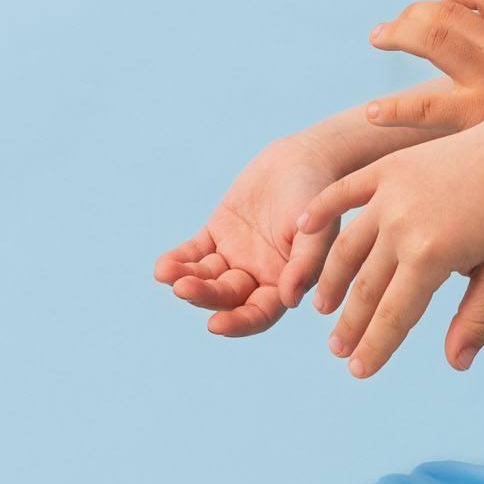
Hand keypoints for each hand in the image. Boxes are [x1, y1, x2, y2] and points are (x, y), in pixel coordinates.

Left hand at [154, 132, 346, 335]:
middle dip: (203, 295)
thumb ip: (305, 265)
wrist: (305, 159)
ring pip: (206, 277)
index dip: (238, 324)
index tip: (215, 325)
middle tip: (183, 288)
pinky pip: (194, 252)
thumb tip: (289, 300)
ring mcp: (236, 254)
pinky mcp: (218, 233)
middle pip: (226, 297)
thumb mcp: (318, 231)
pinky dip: (178, 260)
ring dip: (185, 279)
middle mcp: (258, 275)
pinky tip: (163, 266)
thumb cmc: (320, 195)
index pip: (259, 314)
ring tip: (166, 273)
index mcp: (284, 282)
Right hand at [295, 122, 483, 377]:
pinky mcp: (387, 168)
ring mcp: (389, 193)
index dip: (375, 347)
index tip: (359, 371)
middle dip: (351, 324)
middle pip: (365, 288)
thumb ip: (478, 319)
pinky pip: (343, 192)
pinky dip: (321, 211)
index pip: (393, 315)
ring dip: (332, 281)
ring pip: (348, 248)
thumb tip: (455, 365)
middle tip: (339, 349)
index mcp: (431, 255)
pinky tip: (303, 230)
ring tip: (324, 308)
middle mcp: (401, 225)